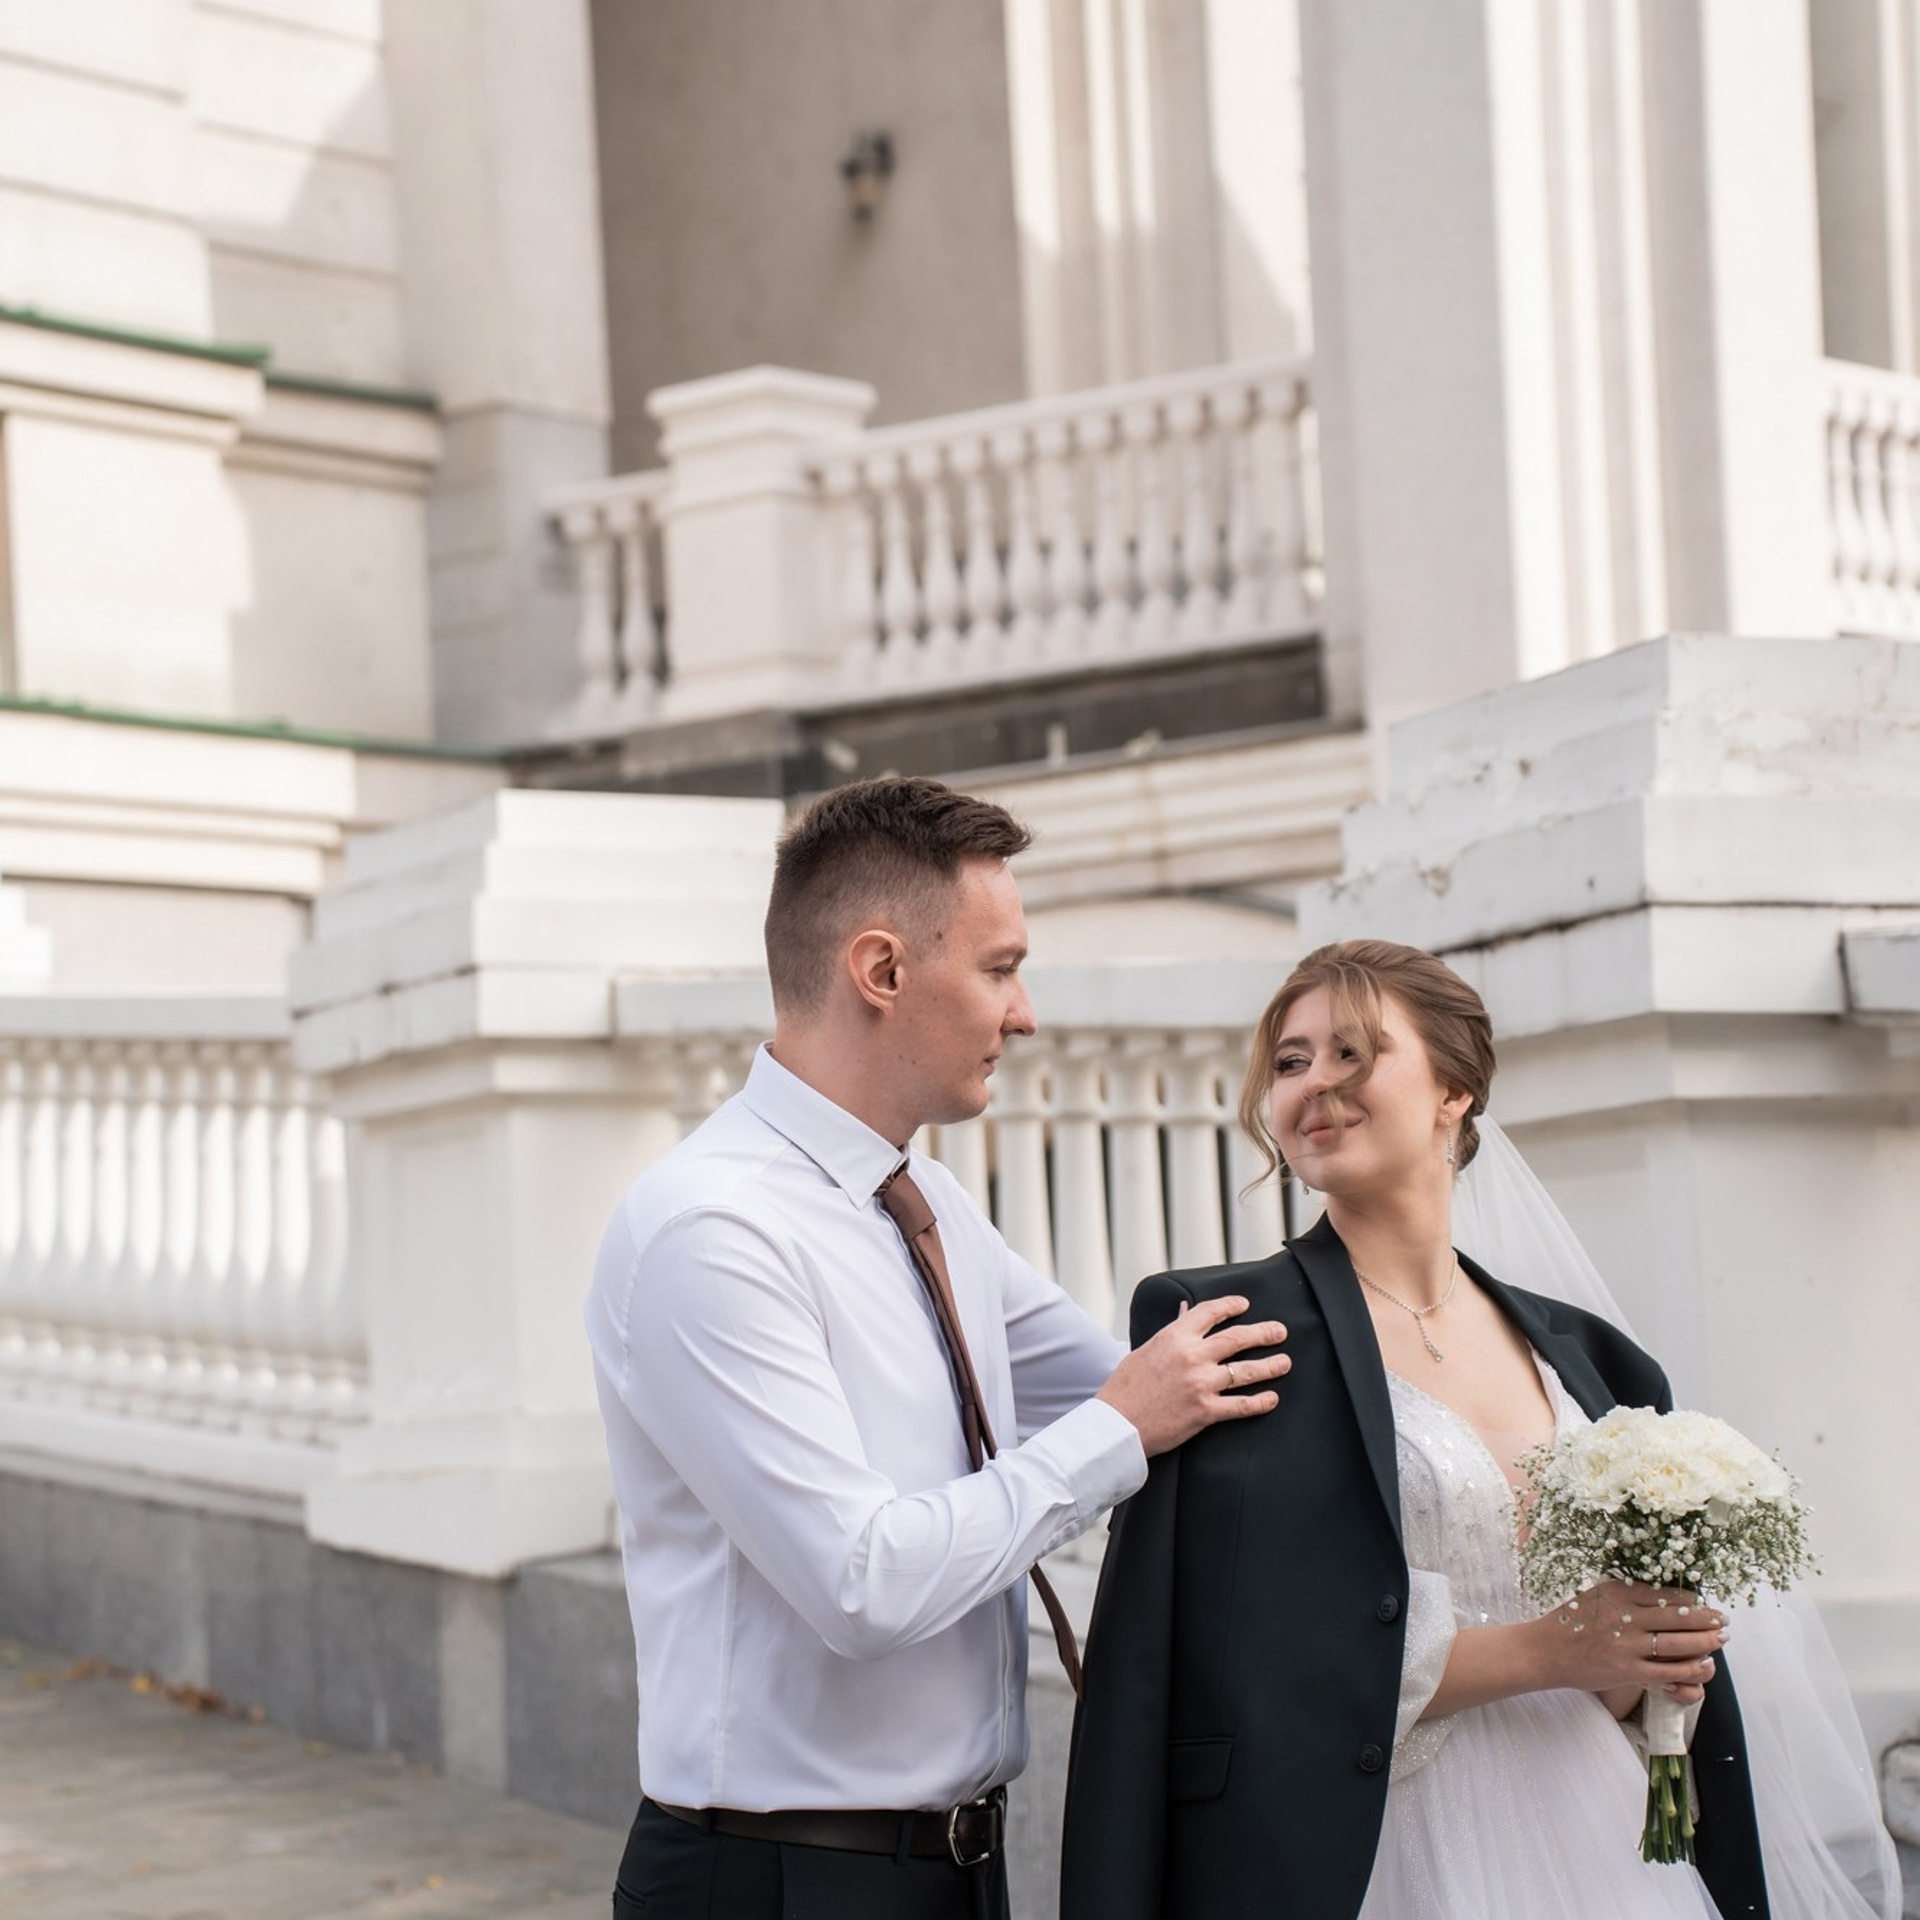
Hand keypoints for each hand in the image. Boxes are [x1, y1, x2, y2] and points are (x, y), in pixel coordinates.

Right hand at [1097, 1296, 1288, 1456]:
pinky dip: (1260, 1402)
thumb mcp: (1144, 1351)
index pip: (1210, 1312)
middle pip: (1237, 1338)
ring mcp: (1200, 1383)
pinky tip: (1272, 1399)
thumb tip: (1185, 1315)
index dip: (1231, 1305)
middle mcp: (1191, 1356)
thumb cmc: (1124, 1388)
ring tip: (1285, 1362)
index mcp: (1173, 1337)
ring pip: (1246, 1370)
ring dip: (1270, 1365)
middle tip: (1279, 1331)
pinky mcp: (1205, 1411)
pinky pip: (1241, 1406)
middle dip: (1263, 1333)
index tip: (1244, 1305)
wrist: (1116, 1424)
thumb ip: (1169, 1335)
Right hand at [1534, 1581, 1726, 1703]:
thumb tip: (1663, 1595)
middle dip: (1706, 1619)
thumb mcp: (1595, 1596)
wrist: (1545, 1651)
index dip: (1691, 1598)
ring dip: (1706, 1642)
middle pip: (1678, 1616)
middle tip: (1723, 1621)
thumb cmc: (1570, 1623)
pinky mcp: (1628, 1671)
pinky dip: (1690, 1669)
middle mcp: (1625, 1616)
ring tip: (1720, 1640)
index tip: (1704, 1602)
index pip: (1665, 1593)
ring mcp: (1628, 1645)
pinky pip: (1669, 1671)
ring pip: (1679, 1643)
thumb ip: (1625, 1596)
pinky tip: (1703, 1666)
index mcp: (1617, 1592)